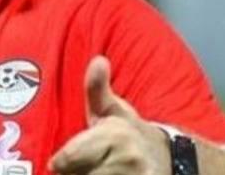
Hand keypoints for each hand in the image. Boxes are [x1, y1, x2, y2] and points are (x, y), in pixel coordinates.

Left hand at [48, 56, 170, 173]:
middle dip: (76, 171)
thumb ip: (97, 88)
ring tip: (101, 169)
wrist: (165, 159)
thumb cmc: (127, 133)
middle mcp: (129, 160)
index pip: (67, 160)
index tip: (58, 162)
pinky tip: (108, 173)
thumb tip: (98, 60)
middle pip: (75, 174)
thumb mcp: (110, 109)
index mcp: (116, 136)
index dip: (61, 162)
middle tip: (89, 163)